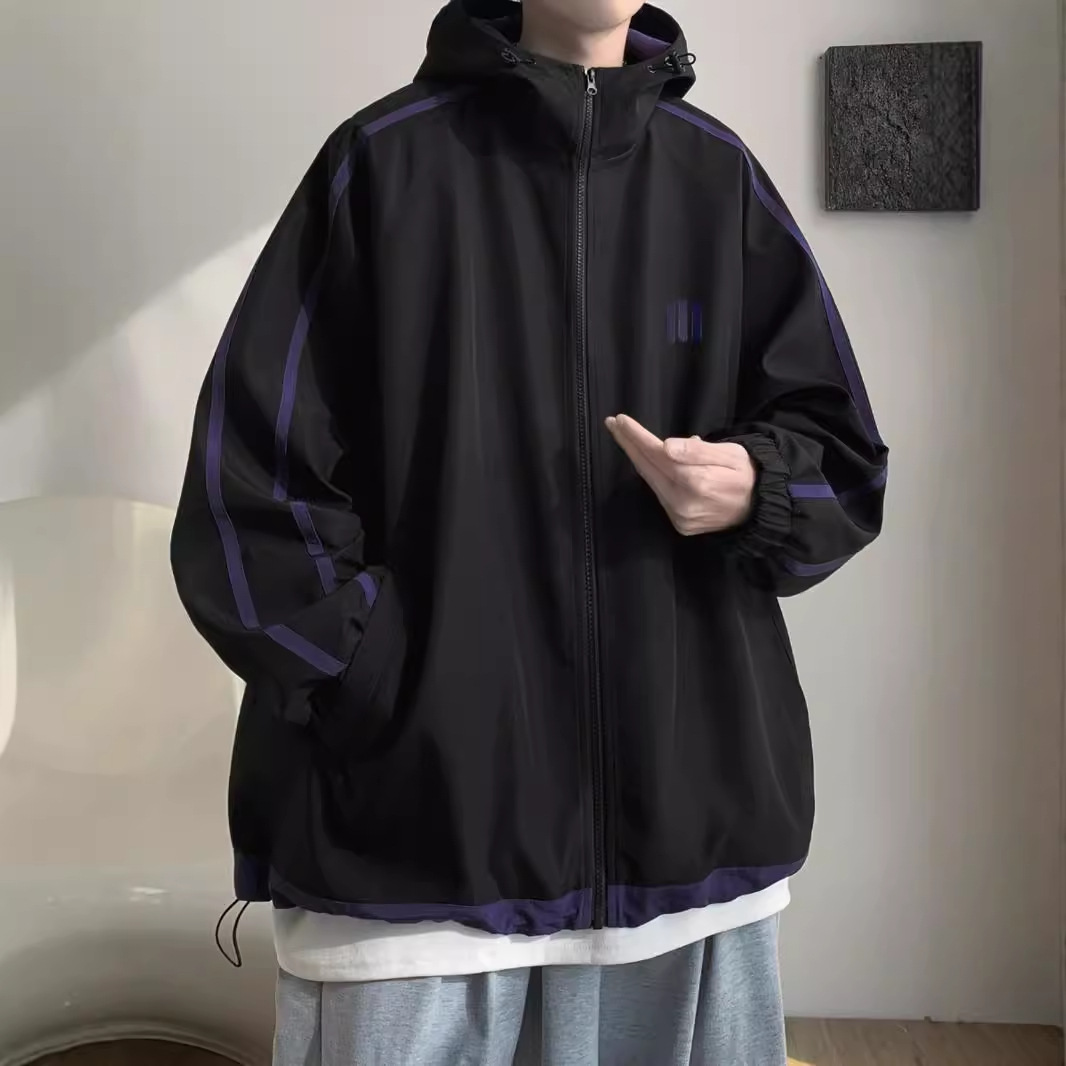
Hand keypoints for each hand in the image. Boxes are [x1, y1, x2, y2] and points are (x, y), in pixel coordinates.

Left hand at [605, 415, 755, 535]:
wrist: (760, 508)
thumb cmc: (746, 473)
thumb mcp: (730, 453)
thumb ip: (697, 451)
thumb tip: (665, 446)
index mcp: (697, 481)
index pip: (657, 453)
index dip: (636, 436)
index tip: (620, 420)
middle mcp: (683, 502)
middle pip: (647, 468)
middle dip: (629, 444)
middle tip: (613, 424)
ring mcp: (680, 516)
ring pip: (651, 482)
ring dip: (638, 459)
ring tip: (626, 439)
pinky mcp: (680, 524)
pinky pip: (660, 494)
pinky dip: (654, 476)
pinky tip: (650, 461)